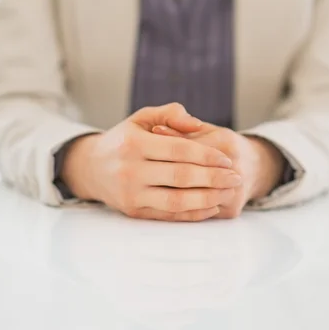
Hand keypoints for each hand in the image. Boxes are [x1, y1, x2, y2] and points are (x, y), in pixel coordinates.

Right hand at [60, 103, 239, 221]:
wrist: (91, 168)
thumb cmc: (124, 139)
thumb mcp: (141, 118)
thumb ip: (170, 114)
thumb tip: (197, 123)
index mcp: (133, 144)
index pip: (178, 150)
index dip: (207, 155)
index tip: (227, 159)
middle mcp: (130, 170)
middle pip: (181, 177)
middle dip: (214, 178)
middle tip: (236, 176)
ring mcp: (131, 194)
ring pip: (177, 200)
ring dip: (208, 198)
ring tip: (228, 192)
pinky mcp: (133, 212)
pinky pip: (169, 215)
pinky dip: (193, 213)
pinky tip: (212, 205)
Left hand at [153, 123, 284, 218]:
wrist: (256, 165)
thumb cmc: (221, 143)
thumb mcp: (205, 128)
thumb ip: (181, 126)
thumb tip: (156, 130)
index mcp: (225, 141)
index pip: (186, 149)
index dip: (162, 149)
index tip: (142, 152)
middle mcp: (234, 167)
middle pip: (189, 176)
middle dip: (161, 175)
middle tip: (138, 173)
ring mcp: (235, 191)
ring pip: (194, 198)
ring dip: (168, 194)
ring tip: (146, 188)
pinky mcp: (232, 210)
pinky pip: (200, 213)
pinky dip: (180, 209)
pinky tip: (162, 202)